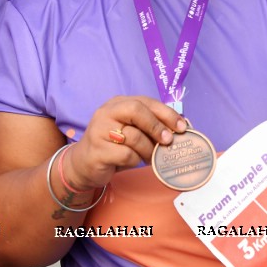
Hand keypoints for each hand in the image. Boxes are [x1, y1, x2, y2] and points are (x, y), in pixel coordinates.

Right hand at [63, 96, 187, 190]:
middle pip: (137, 111)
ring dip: (148, 150)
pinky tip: (132, 162)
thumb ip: (150, 125)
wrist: (83, 164)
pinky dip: (134, 161)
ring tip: (150, 158)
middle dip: (157, 126)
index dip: (166, 113)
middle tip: (169, 141)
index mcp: (118, 103)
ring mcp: (99, 130)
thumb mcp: (132, 130)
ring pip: (134, 136)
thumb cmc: (114, 146)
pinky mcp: (97, 150)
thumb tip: (181, 127)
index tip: (182, 126)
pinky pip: (126, 154)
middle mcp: (107, 112)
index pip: (146, 102)